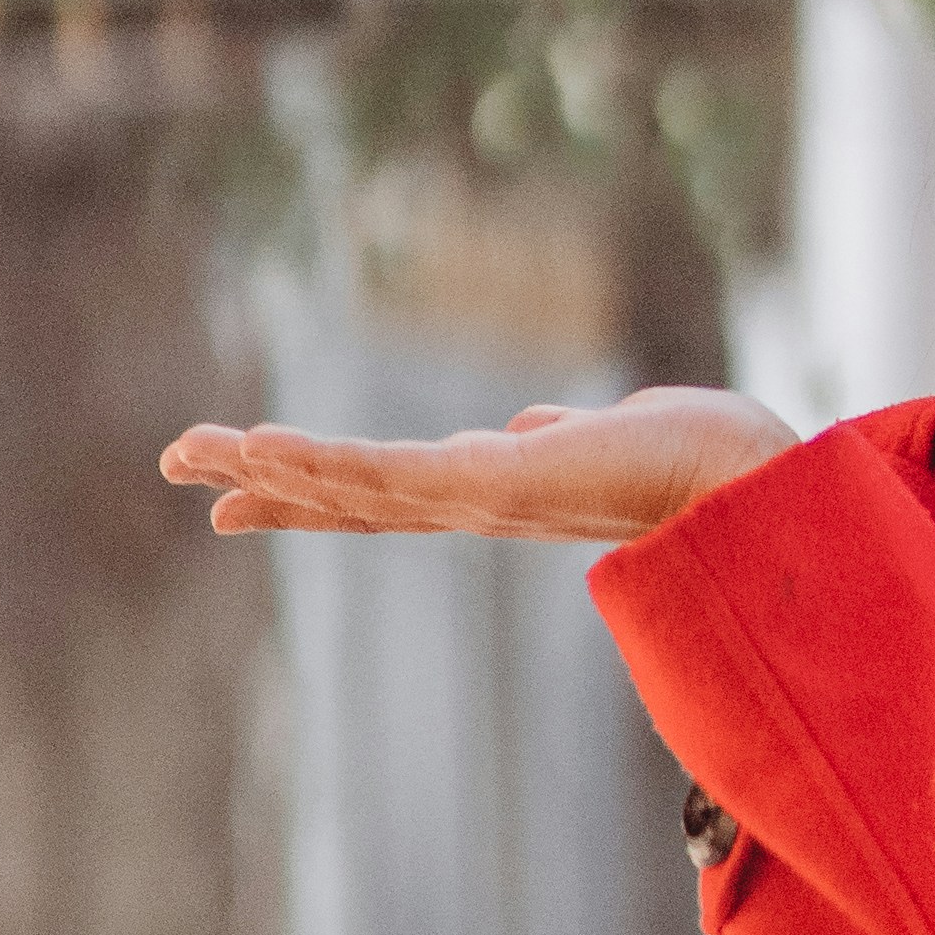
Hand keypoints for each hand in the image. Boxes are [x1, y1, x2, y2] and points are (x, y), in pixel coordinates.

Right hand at [158, 385, 795, 540]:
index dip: (312, 488)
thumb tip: (541, 428)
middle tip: (176, 462)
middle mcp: (480, 506)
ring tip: (191, 450)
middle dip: (263, 480)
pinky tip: (265, 447)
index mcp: (497, 493)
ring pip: (354, 485)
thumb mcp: (607, 442)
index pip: (385, 492)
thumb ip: (561, 441)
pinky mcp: (499, 488)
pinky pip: (392, 476)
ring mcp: (484, 502)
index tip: (243, 488)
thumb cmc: (702, 463)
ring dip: (270, 466)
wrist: (758, 484)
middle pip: (349, 494)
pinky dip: (324, 464)